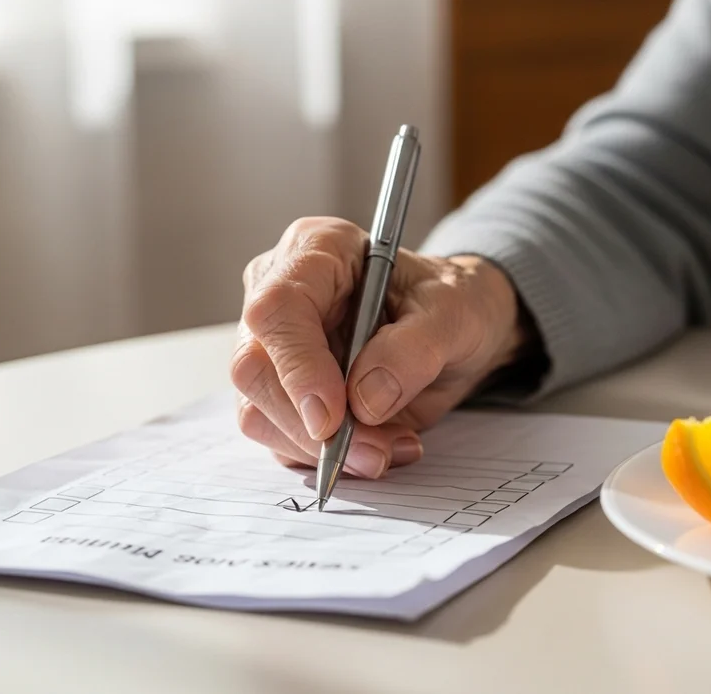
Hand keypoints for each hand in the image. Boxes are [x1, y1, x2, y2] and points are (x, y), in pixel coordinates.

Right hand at [232, 217, 529, 478]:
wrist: (455, 330)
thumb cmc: (452, 304)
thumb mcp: (454, 315)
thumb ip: (414, 351)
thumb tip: (364, 400)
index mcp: (317, 251)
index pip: (277, 309)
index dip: (298, 368)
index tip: (332, 418)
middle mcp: (280, 294)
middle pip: (255, 369)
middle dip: (311, 426)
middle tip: (375, 453)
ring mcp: (274, 346)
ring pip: (259, 413)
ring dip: (322, 450)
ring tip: (392, 447)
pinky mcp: (281, 392)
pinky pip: (281, 438)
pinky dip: (327, 458)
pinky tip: (379, 447)